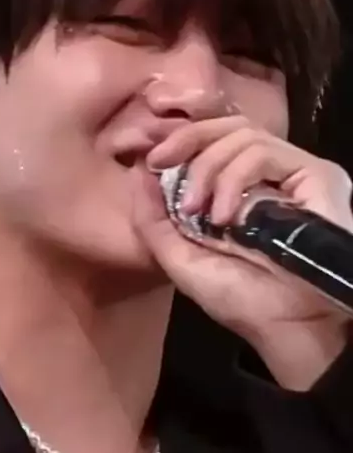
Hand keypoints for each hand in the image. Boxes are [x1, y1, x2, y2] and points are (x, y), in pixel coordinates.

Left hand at [133, 114, 352, 389]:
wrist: (287, 326)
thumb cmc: (240, 299)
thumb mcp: (180, 258)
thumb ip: (154, 218)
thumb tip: (137, 171)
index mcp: (240, 188)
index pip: (215, 138)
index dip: (182, 139)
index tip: (152, 159)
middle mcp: (270, 175)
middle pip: (227, 125)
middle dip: (187, 140)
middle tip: (161, 162)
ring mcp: (294, 172)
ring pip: (242, 134)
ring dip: (207, 169)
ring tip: (199, 211)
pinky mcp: (316, 174)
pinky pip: (264, 151)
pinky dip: (234, 176)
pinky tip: (225, 215)